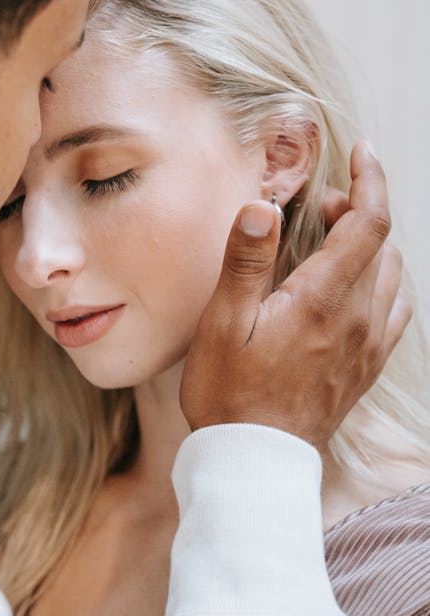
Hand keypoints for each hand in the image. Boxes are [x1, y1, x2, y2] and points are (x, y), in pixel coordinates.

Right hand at [180, 141, 410, 452]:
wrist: (255, 463)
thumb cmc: (229, 394)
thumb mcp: (223, 325)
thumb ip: (246, 262)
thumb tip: (262, 206)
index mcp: (323, 300)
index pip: (368, 223)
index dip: (369, 180)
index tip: (361, 152)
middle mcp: (357, 319)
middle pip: (381, 245)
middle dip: (357, 212)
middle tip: (315, 209)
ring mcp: (366, 346)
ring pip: (391, 276)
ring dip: (368, 247)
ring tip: (328, 243)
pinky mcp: (365, 368)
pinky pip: (392, 312)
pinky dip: (379, 284)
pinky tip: (351, 291)